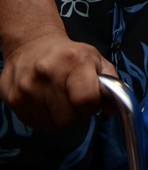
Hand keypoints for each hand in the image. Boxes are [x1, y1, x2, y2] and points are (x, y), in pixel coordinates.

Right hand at [0, 27, 115, 131]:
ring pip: (51, 125)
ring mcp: (27, 88)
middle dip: (77, 114)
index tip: (91, 99)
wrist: (32, 44)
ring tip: (61, 101)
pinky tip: (47, 104)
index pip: (86, 100)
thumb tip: (112, 108)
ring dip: (60, 118)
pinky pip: (35, 124)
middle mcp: (47, 74)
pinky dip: (44, 119)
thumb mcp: (96, 60)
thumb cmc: (69, 54)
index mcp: (73, 61)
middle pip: (68, 118)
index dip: (92, 105)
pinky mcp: (13, 99)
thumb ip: (109, 82)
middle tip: (76, 102)